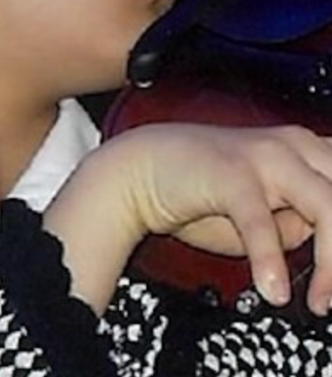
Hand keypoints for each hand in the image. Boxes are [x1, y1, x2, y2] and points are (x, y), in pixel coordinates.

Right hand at [112, 122, 331, 314]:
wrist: (136, 170)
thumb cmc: (197, 191)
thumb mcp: (264, 212)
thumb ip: (299, 222)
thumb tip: (327, 247)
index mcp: (306, 148)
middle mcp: (294, 144)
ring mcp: (264, 156)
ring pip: (329, 207)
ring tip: (320, 303)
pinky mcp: (231, 174)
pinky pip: (261, 221)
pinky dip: (270, 258)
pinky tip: (272, 289)